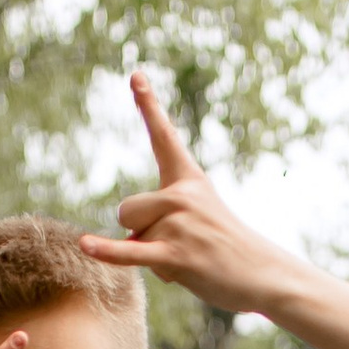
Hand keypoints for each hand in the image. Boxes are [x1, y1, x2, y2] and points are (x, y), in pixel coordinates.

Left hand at [78, 74, 294, 321]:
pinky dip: (107, 252)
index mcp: (190, 179)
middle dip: (140, 232)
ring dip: (150, 254)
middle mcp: (184, 196)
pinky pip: (130, 253)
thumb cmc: (227, 248)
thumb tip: (130, 240)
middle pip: (128, 209)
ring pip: (132, 236)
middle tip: (180, 245)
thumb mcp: (198, 219)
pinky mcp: (176, 255)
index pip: (164, 137)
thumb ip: (161, 218)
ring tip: (185, 260)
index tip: (135, 75)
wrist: (263, 274)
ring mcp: (180, 224)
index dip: (148, 105)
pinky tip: (85, 245)